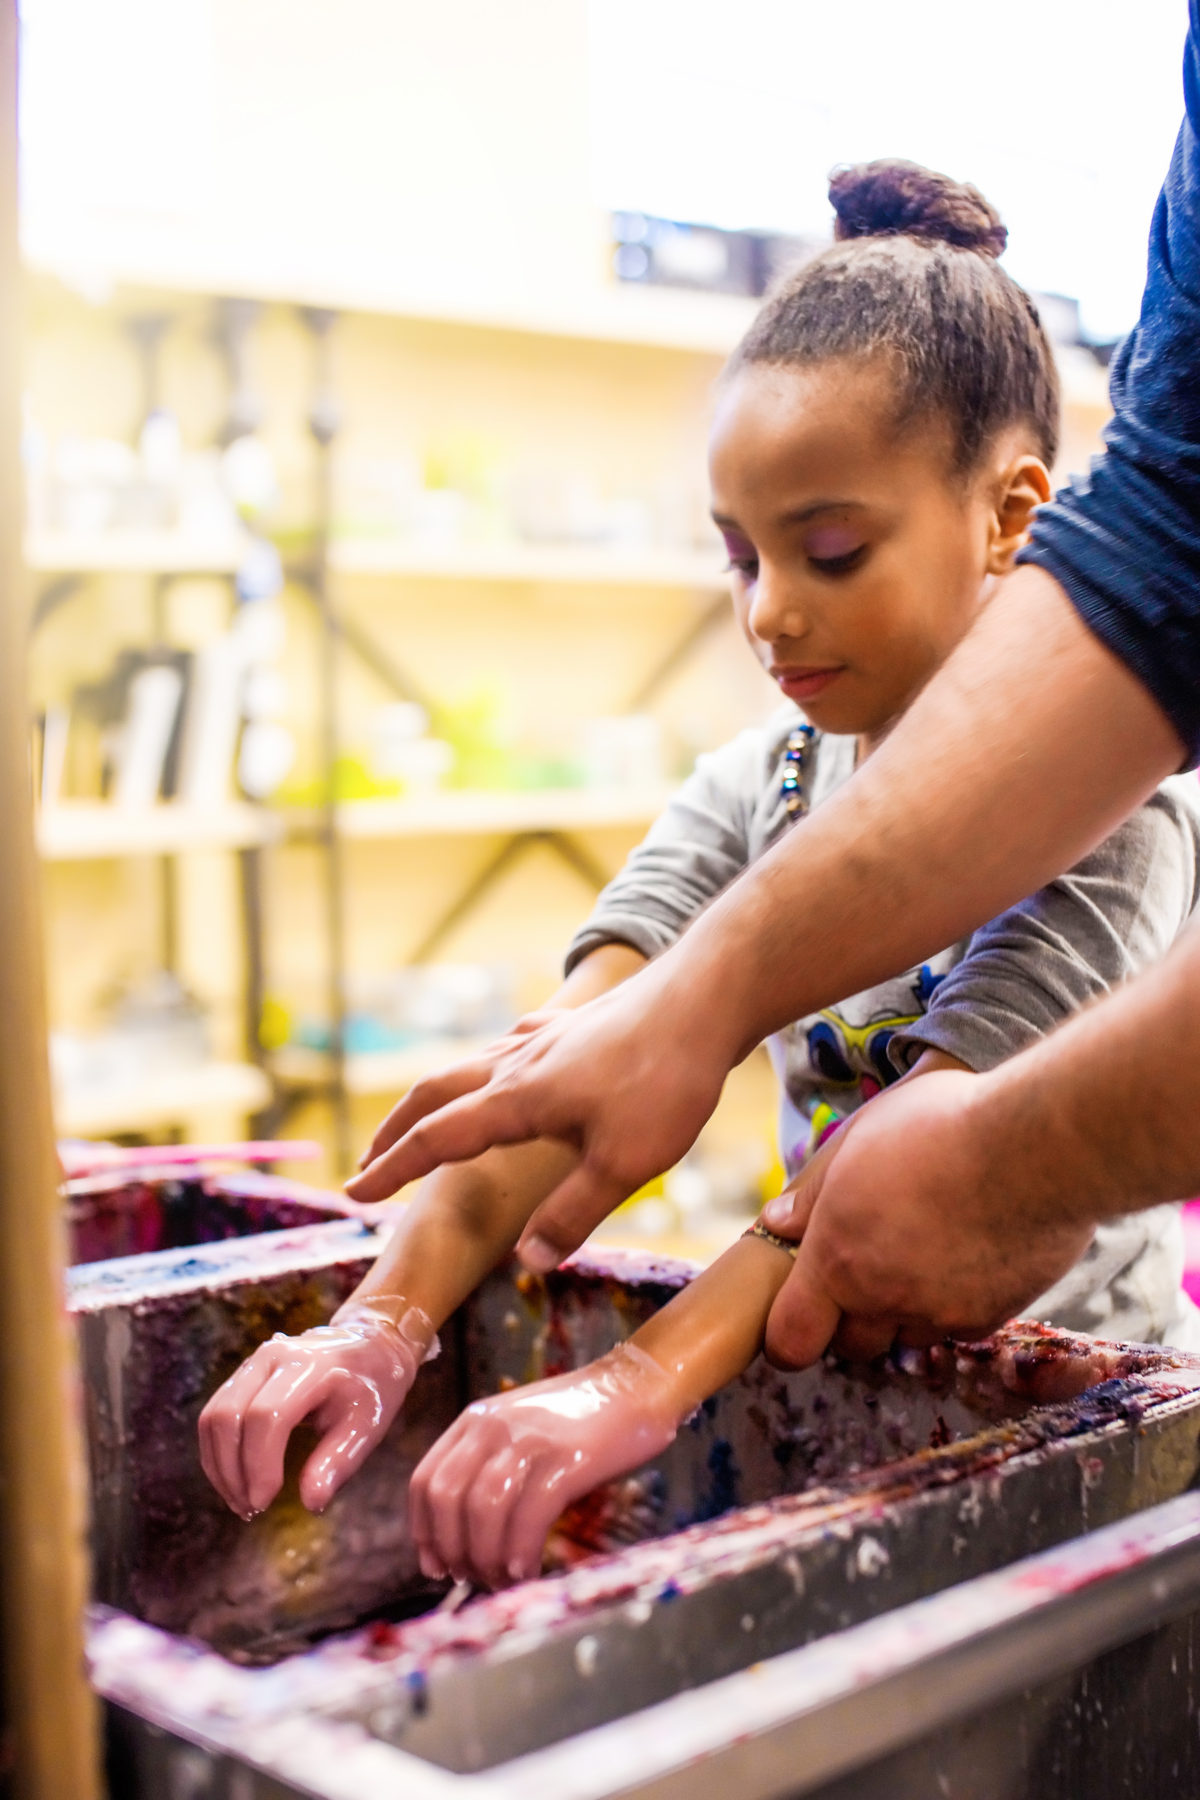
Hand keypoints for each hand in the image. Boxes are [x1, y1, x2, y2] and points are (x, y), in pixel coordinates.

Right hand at [198, 1297, 436, 1518]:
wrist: (369, 1345)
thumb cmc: (372, 1388)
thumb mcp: (368, 1425)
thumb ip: (338, 1462)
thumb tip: (310, 1503)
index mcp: (309, 1366)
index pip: (267, 1416)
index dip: (259, 1465)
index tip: (264, 1504)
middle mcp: (271, 1357)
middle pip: (228, 1416)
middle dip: (232, 1471)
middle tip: (250, 1511)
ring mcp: (252, 1363)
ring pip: (212, 1417)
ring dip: (219, 1467)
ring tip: (241, 1503)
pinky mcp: (242, 1376)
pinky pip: (214, 1416)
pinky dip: (218, 1454)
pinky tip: (236, 1483)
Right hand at [345, 966, 731, 1270]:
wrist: (705, 997)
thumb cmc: (668, 1080)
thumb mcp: (625, 1164)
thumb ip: (573, 1213)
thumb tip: (528, 1261)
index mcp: (518, 1099)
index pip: (436, 1140)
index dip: (392, 1170)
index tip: (353, 1194)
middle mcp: (516, 1062)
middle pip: (434, 1093)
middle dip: (395, 1131)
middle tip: (367, 1163)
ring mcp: (542, 1038)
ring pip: (467, 1066)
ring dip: (433, 1099)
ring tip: (422, 1123)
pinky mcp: (570, 1027)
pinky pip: (507, 1048)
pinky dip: (482, 1070)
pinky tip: (501, 1071)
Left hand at [408, 1342, 679, 1589]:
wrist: (636, 1386)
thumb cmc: (581, 1420)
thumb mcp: (521, 1431)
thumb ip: (491, 1467)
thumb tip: (467, 1538)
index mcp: (475, 1420)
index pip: (425, 1481)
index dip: (425, 1532)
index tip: (436, 1567)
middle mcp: (493, 1426)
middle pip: (447, 1499)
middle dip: (453, 1550)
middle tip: (473, 1579)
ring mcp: (530, 1440)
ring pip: (483, 1510)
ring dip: (487, 1558)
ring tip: (503, 1581)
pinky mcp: (567, 1458)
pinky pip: (529, 1514)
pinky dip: (522, 1551)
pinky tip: (527, 1570)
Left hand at [760, 1069, 1095, 1366]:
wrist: (1038, 1146)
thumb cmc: (940, 1127)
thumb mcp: (859, 1139)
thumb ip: (813, 1191)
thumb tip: (779, 1223)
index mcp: (837, 1258)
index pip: (791, 1340)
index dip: (787, 1337)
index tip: (796, 1316)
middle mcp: (884, 1298)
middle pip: (850, 1346)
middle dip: (848, 1319)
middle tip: (863, 1266)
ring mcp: (941, 1314)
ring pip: (906, 1337)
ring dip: (902, 1311)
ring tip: (920, 1251)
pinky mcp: (991, 1316)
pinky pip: (956, 1328)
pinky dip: (951, 1305)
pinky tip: (964, 1255)